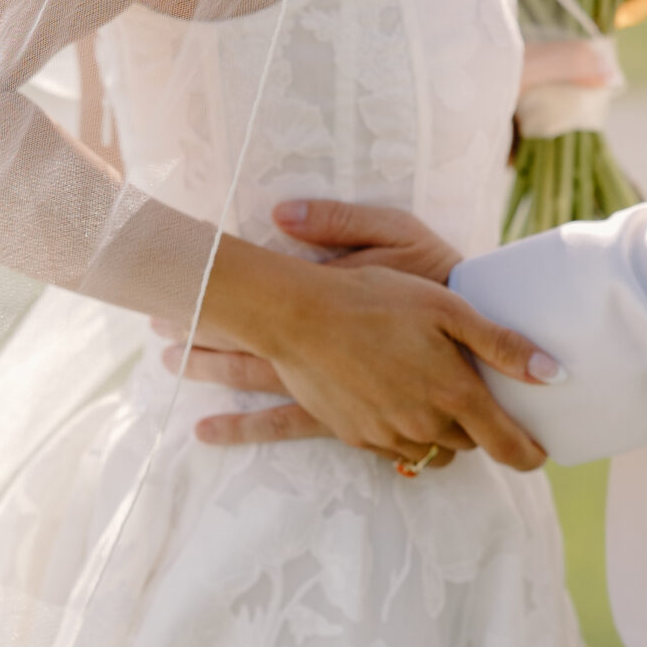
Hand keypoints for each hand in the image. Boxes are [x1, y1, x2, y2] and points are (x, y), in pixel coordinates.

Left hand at [154, 201, 469, 443]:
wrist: (493, 327)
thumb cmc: (442, 275)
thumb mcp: (399, 234)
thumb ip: (340, 222)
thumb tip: (279, 213)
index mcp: (327, 311)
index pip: (255, 307)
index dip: (209, 302)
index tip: (165, 293)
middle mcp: (323, 358)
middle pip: (248, 352)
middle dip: (201, 340)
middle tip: (154, 330)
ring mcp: (336, 394)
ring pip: (260, 389)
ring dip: (214, 378)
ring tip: (169, 364)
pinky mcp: (353, 418)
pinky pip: (290, 428)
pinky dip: (247, 429)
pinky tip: (207, 433)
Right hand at [187, 243, 562, 471]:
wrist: (299, 317)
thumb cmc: (375, 300)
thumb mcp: (446, 309)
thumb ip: (502, 345)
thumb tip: (554, 374)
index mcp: (453, 392)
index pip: (506, 444)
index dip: (529, 454)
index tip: (539, 454)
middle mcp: (424, 422)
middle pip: (469, 444)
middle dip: (479, 428)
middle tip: (477, 400)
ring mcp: (387, 434)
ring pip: (432, 449)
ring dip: (442, 431)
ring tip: (433, 397)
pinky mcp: (355, 437)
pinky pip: (395, 449)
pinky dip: (406, 433)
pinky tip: (395, 401)